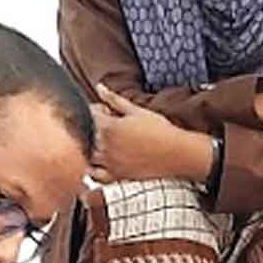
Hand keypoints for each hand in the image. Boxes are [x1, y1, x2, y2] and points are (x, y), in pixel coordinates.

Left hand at [90, 83, 212, 184]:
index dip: (96, 110)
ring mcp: (110, 163)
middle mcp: (106, 146)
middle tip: (109, 125)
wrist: (176, 153)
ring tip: (107, 141)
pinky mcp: (116, 176)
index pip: (89, 116)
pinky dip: (93, 169)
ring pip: (87, 155)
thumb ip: (114, 99)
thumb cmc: (160, 130)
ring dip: (91, 146)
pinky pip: (96, 175)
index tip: (106, 110)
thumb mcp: (136, 111)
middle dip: (93, 127)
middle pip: (86, 135)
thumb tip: (99, 87)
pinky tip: (102, 161)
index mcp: (109, 127)